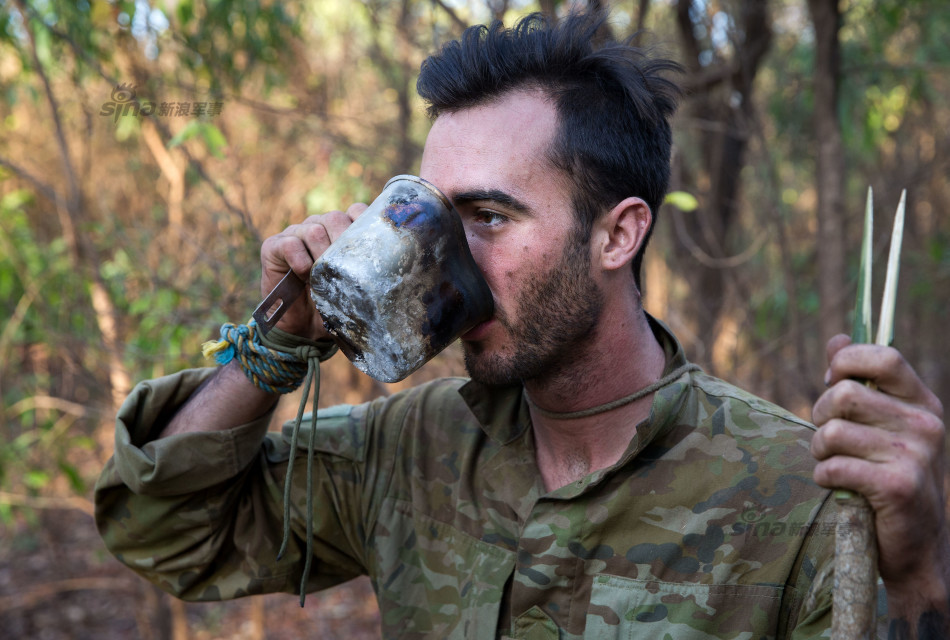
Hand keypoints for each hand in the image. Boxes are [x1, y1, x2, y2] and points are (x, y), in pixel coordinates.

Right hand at [260, 203, 366, 337]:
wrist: (304, 329)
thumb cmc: (334, 306)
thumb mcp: (357, 290)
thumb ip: (371, 274)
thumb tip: (399, 274)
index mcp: (342, 231)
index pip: (356, 211)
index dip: (364, 222)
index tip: (373, 243)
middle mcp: (320, 227)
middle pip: (335, 218)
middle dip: (345, 241)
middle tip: (348, 267)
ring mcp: (296, 234)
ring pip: (314, 229)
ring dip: (322, 253)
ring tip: (324, 276)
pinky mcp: (274, 246)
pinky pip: (290, 243)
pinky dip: (300, 259)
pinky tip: (305, 275)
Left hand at [810, 335, 947, 607]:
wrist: (915, 545)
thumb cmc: (888, 475)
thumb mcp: (883, 424)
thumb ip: (860, 381)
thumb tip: (837, 339)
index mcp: (922, 403)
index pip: (885, 357)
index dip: (846, 362)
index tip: (831, 381)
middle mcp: (925, 425)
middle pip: (844, 394)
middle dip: (820, 415)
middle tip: (828, 436)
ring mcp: (914, 456)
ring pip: (832, 431)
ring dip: (819, 450)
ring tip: (832, 462)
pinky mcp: (896, 487)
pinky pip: (834, 466)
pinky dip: (824, 476)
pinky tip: (836, 484)